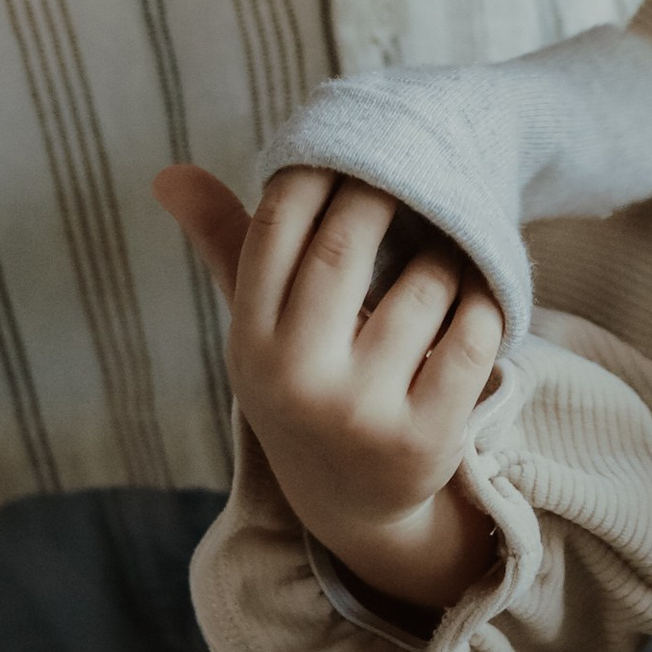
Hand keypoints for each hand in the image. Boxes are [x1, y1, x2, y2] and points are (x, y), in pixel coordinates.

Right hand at [160, 164, 503, 609]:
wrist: (354, 506)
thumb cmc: (307, 384)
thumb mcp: (261, 329)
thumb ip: (226, 245)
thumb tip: (167, 173)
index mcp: (249, 342)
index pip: (276, 225)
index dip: (319, 170)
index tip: (355, 145)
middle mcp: (296, 379)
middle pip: (349, 244)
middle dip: (387, 195)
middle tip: (414, 170)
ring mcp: (361, 413)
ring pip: (424, 285)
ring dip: (446, 252)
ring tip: (450, 243)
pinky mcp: (425, 437)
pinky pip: (474, 335)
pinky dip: (484, 301)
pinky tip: (480, 292)